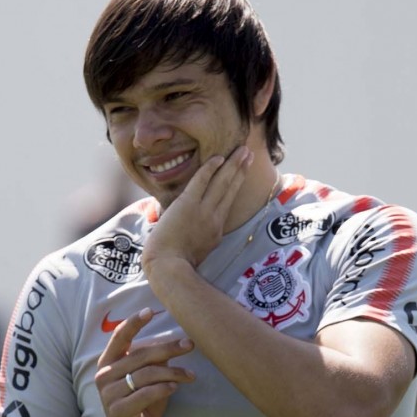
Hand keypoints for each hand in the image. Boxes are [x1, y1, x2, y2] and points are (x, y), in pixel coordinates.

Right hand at [94, 308, 195, 416]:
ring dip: (173, 372)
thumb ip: (154, 361)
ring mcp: (109, 394)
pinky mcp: (119, 411)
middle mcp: (104, 375)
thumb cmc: (139, 403)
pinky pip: (146, 394)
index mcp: (108, 362)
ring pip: (147, 374)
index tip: (149, 311)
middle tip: (190, 345)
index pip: (120, 337)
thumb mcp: (146, 378)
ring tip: (190, 375)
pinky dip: (164, 389)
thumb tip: (176, 342)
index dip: (134, 323)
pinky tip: (175, 388)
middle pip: (141, 355)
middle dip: (168, 348)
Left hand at [142, 145, 252, 274]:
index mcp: (217, 229)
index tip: (243, 171)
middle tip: (249, 153)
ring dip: (233, 164)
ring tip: (242, 150)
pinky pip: (201, 181)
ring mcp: (203, 210)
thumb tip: (200, 231)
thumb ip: (203, 238)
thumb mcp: (198, 252)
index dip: (237, 184)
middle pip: (231, 188)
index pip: (229, 201)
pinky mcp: (188, 204)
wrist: (168, 267)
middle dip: (241, 169)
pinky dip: (210, 168)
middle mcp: (215, 218)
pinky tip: (218, 157)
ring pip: (222, 182)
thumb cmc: (177, 264)